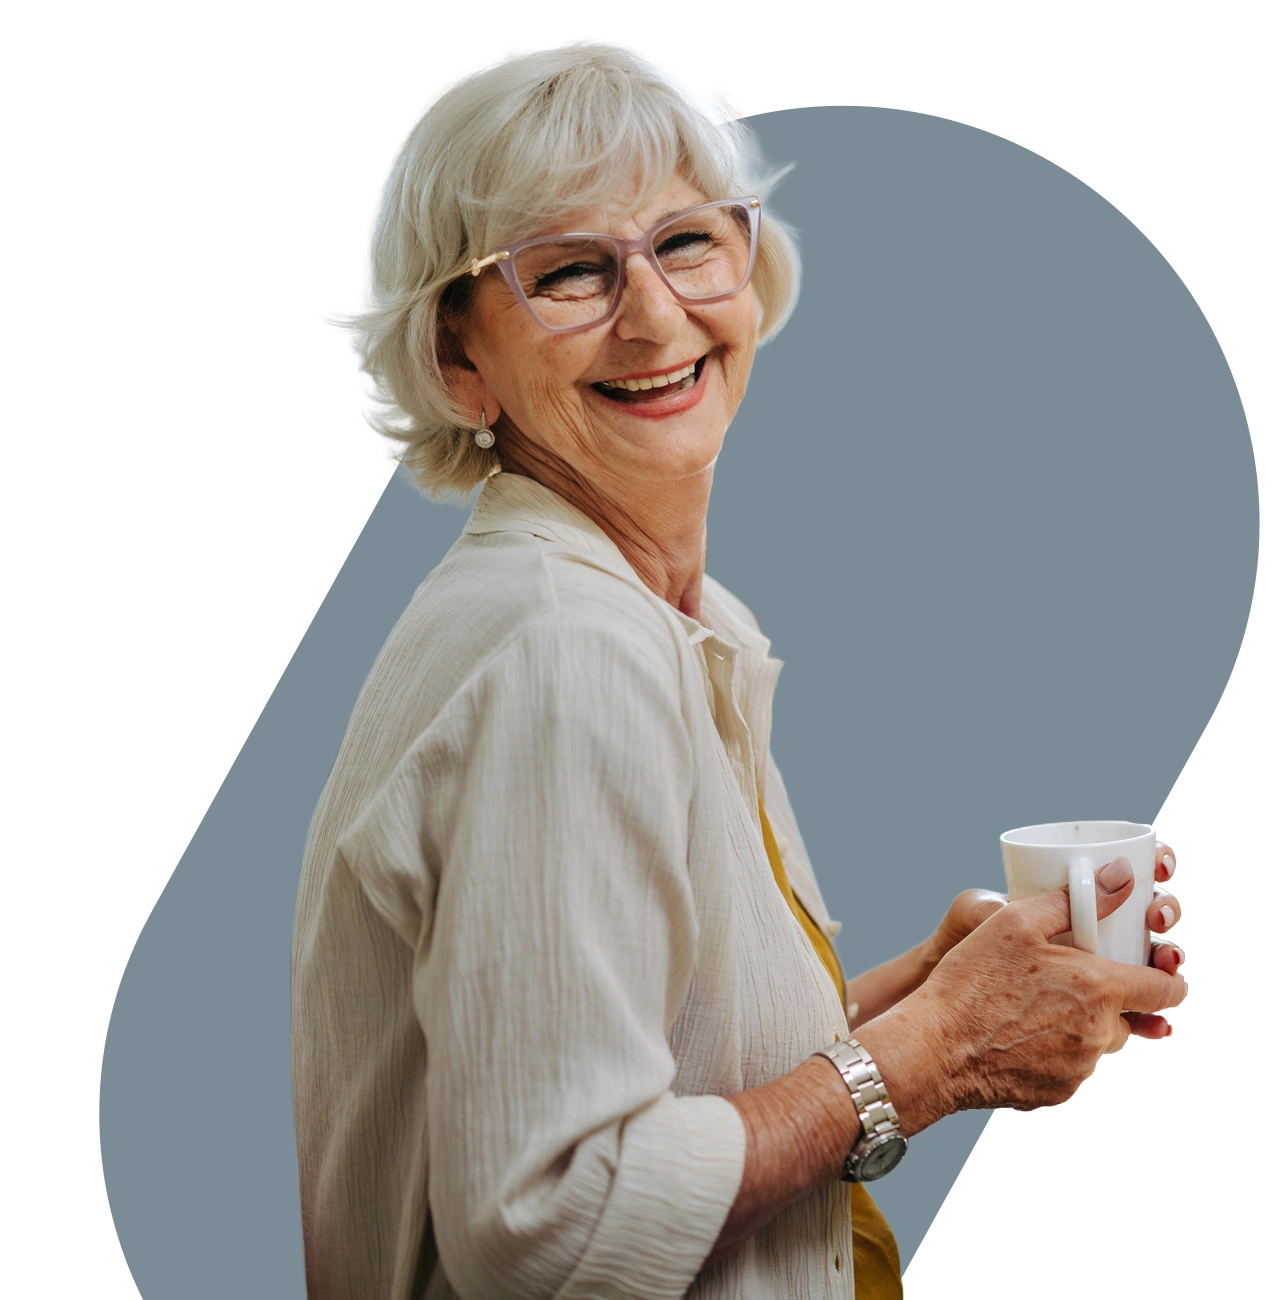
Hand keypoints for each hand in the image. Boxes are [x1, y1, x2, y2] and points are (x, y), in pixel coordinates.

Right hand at [856, 857, 1187, 1133]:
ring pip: (1097, 1041)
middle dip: (1107, 999)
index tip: (1152, 969)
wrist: (934, 1050)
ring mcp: (1080, 1068)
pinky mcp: (1058, 1092)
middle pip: (1129, 1017)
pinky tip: (1017, 1034)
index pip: (1167, 990)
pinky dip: (1053, 1050)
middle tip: (1064, 982)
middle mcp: (1099, 1034)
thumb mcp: (1015, 922)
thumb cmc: (971, 982)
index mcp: (1099, 989)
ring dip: (1079, 1024)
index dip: (1165, 976)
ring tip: (1030, 1007)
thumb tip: (1123, 875)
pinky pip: (1070, 1065)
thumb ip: (1075, 900)